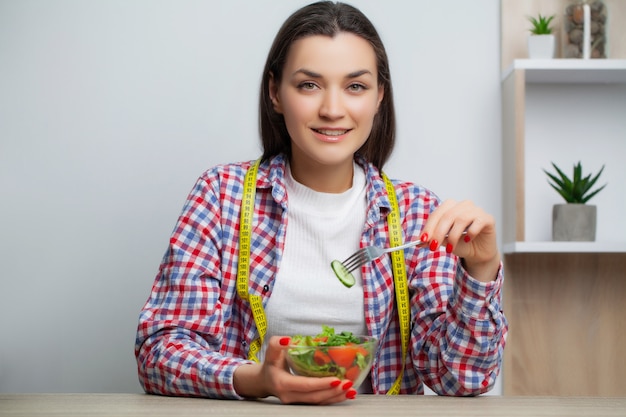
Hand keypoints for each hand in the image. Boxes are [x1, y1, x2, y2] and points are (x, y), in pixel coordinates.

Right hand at [233, 336, 356, 403]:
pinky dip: (333, 399)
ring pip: (319, 402)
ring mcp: (296, 402)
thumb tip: (287, 340)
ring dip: (336, 397)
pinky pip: (319, 403)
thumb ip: (276, 344)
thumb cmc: (271, 364)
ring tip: (351, 390)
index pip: (305, 385)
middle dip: (333, 391)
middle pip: (315, 397)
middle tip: (349, 383)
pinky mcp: (303, 403)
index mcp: (283, 383)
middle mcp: (290, 396)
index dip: (321, 384)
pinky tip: (346, 394)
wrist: (265, 380)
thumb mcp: (271, 352)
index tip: (337, 379)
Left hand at [420, 199, 499, 281]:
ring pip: (461, 218)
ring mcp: (477, 210)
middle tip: (434, 246)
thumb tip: (418, 241)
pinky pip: (478, 222)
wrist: (478, 253)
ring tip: (450, 248)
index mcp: (450, 207)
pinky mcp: (488, 218)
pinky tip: (468, 240)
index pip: (437, 214)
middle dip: (438, 232)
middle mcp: (463, 205)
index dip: (429, 227)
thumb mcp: (444, 242)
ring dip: (453, 235)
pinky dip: (471, 232)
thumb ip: (433, 239)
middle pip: (448, 215)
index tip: (423, 239)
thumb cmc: (461, 244)